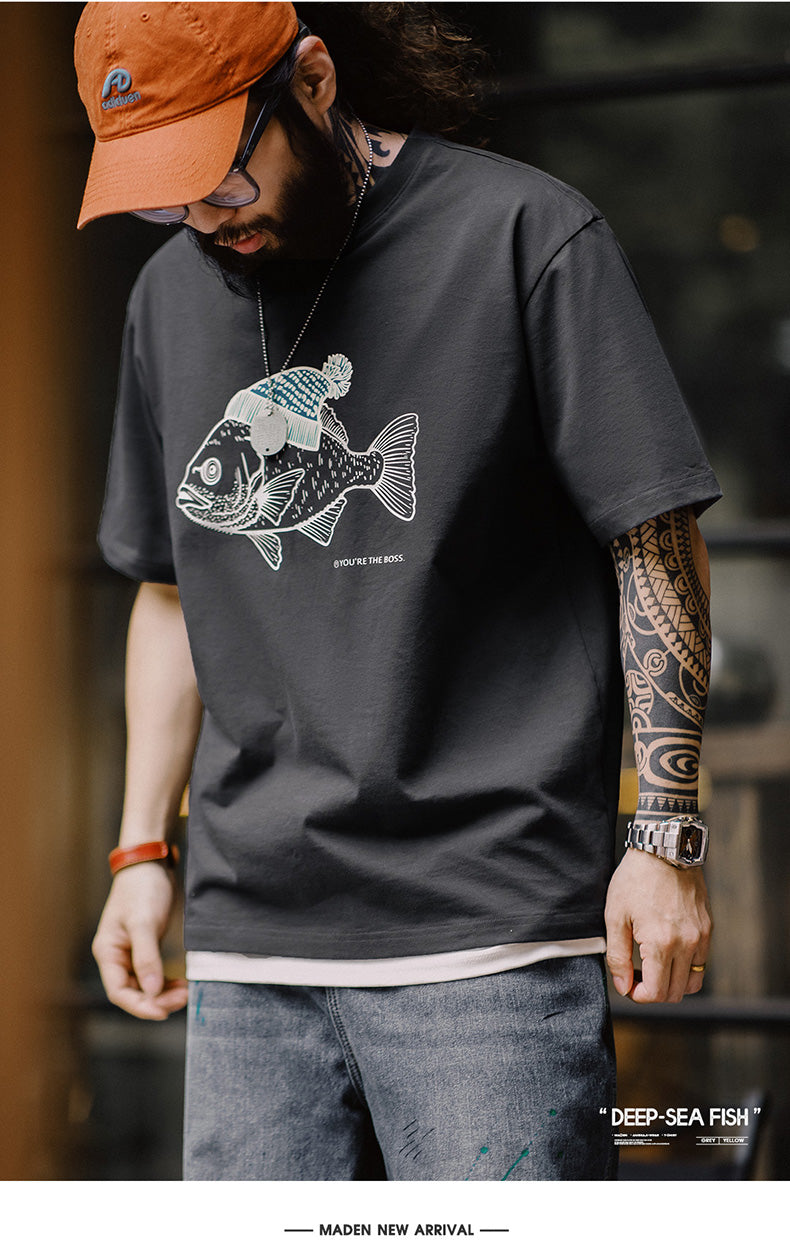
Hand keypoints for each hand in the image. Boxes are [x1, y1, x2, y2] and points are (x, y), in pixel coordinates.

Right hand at [92, 861, 187, 1019]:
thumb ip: (146, 957)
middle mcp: (117, 956)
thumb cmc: (141, 889)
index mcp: (108, 952)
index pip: (119, 991)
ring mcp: (131, 953)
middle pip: (133, 992)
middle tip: (182, 999)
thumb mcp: (143, 923)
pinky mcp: (146, 948)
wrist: (150, 864)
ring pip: (145, 986)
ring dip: (163, 993)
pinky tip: (182, 983)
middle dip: (156, 1000)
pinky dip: (167, 982)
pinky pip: (154, 974)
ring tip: (185, 992)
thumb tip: (151, 991)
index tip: (163, 1011)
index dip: (140, 1006)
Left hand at [604, 847, 711, 1002]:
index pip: (655, 992)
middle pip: (675, 993)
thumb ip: (617, 956)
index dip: (638, 995)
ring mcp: (700, 937)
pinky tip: (667, 951)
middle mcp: (686, 944)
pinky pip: (701, 963)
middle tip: (636, 975)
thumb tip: (623, 986)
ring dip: (672, 982)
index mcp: (660, 943)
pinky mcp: (708, 929)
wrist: (664, 850)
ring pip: (692, 982)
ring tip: (653, 965)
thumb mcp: (615, 916)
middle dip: (653, 991)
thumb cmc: (635, 880)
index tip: (628, 984)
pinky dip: (686, 967)